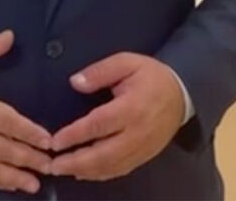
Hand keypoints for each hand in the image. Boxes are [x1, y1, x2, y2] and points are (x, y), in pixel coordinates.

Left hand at [48, 53, 184, 180]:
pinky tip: (84, 173)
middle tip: (52, 165)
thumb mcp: (126, 62)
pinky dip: (101, 174)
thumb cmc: (151, 76)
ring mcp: (142, 148)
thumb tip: (75, 82)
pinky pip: (121, 169)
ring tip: (62, 170)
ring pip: (111, 166)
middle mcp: (137, 133)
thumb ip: (100, 71)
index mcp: (131, 108)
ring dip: (85, 171)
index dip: (75, 136)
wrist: (182, 94)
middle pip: (103, 154)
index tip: (54, 142)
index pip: (98, 125)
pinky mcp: (145, 156)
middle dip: (75, 162)